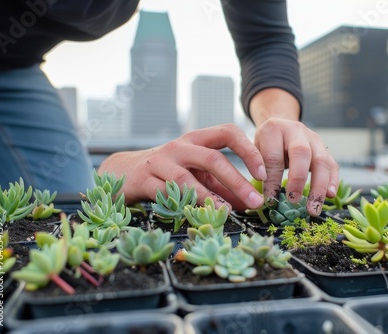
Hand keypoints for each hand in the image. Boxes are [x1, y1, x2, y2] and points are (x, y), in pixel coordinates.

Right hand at [98, 124, 266, 210]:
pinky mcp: (144, 180)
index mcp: (197, 140)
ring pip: (187, 179)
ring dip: (210, 198)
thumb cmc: (167, 171)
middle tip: (255, 202)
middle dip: (237, 181)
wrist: (124, 171)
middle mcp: (179, 147)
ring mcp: (160, 162)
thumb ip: (221, 186)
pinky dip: (183, 205)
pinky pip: (165, 194)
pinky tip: (195, 215)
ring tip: (227, 212)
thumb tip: (249, 203)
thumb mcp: (196, 173)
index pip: (228, 132)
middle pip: (213, 159)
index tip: (262, 173)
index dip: (248, 150)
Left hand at [250, 88, 338, 215]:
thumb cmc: (265, 145)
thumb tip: (264, 198)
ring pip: (321, 161)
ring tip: (313, 208)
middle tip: (293, 200)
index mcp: (273, 130)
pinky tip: (330, 196)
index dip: (272, 180)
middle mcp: (296, 131)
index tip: (271, 199)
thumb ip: (257, 169)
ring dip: (318, 187)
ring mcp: (314, 139)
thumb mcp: (255, 152)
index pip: (274, 157)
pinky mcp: (325, 149)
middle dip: (298, 179)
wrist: (280, 128)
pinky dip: (332, 181)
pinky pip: (332, 165)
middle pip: (301, 153)